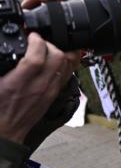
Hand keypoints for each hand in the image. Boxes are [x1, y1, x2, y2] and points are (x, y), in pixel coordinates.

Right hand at [0, 0, 79, 142]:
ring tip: (48, 47)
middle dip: (50, 43)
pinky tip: (55, 59)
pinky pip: (68, 74)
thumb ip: (0, 63)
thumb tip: (4, 49)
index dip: (36, 40)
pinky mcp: (54, 94)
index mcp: (19, 83)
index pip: (38, 56)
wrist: (4, 132)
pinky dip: (65, 62)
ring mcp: (49, 91)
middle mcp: (39, 87)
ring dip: (60, 51)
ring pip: (67, 64)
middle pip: (58, 57)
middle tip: (39, 40)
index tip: (31, 35)